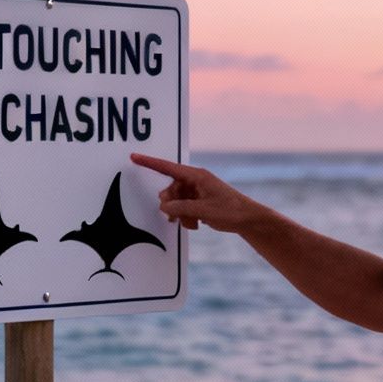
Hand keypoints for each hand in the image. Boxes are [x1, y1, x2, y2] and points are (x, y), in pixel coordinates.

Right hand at [129, 154, 269, 234]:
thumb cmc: (230, 210)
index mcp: (196, 176)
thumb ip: (180, 208)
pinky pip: (184, 207)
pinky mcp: (199, 201)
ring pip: (176, 201)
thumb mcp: (203, 210)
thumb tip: (163, 206)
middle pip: (170, 189)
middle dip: (171, 204)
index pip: (168, 167)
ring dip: (179, 213)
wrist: (247, 220)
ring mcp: (197, 191)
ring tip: (190, 223)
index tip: (134, 156)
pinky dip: (186, 217)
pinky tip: (195, 224)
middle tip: (175, 216)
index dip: (149, 163)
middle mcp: (195, 181)